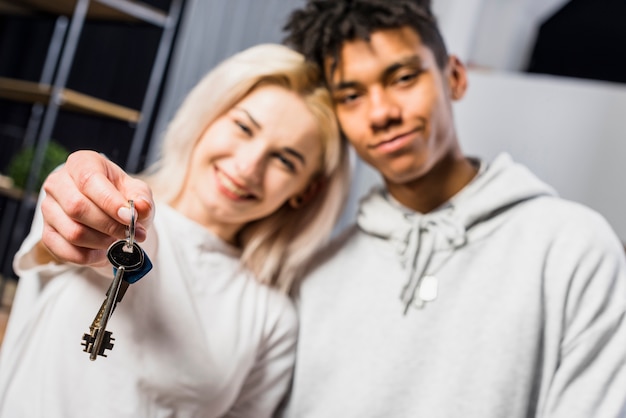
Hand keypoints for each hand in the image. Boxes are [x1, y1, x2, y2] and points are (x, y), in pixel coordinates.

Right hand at [39, 150, 153, 265]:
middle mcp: (58, 182)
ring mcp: (48, 209)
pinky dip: (91, 256)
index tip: (130, 218)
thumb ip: (142, 199)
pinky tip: (104, 250)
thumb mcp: (138, 193)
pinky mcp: (47, 233)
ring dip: (102, 242)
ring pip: (73, 232)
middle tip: (131, 234)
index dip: (110, 202)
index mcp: (81, 163)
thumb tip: (141, 207)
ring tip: (118, 241)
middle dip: (109, 226)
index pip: (89, 180)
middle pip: (77, 207)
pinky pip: (67, 251)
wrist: (110, 213)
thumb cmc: (122, 197)